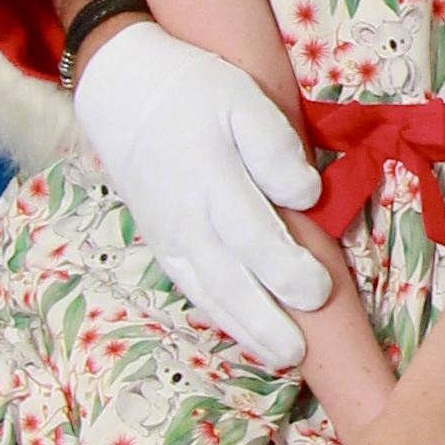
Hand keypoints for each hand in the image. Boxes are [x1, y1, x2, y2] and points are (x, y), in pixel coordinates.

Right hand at [74, 22, 329, 368]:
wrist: (123, 89)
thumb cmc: (195, 91)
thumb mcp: (241, 97)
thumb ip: (273, 146)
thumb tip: (305, 193)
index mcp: (212, 178)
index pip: (253, 236)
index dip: (286, 269)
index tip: (320, 291)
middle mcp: (189, 217)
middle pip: (230, 278)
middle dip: (266, 319)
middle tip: (299, 350)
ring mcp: (171, 235)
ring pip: (210, 291)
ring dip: (246, 327)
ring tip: (282, 355)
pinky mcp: (162, 242)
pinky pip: (192, 287)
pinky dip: (219, 314)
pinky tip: (246, 331)